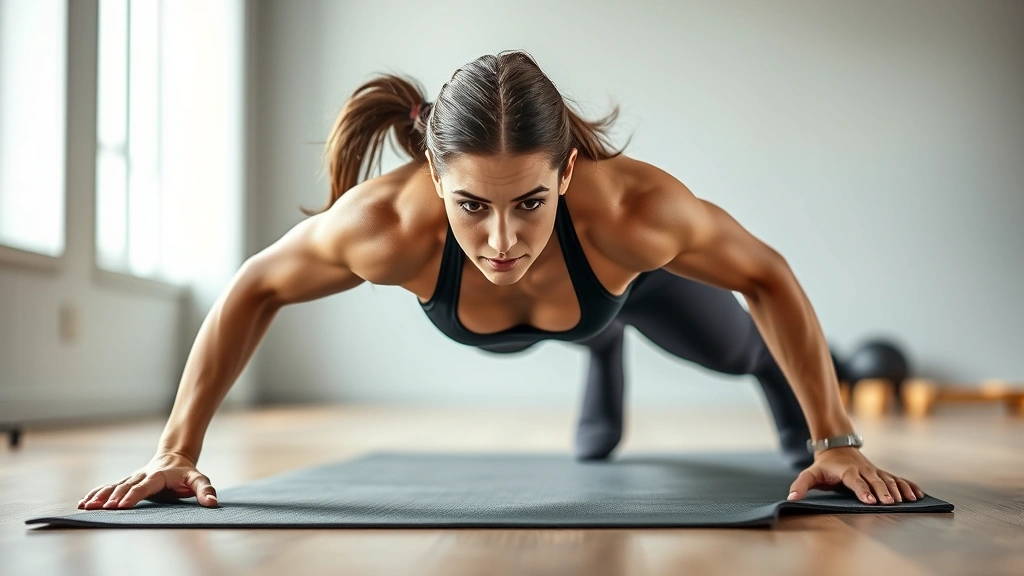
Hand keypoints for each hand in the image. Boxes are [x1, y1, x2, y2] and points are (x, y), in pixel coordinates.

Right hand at [77, 452, 218, 509]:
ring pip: (114, 486)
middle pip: (126, 486)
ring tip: (86, 505)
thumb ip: (205, 490)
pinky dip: (97, 493)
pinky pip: (110, 487)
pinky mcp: (127, 481)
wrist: (175, 456)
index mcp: (158, 476)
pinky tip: (84, 502)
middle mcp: (142, 476)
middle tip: (101, 508)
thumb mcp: (198, 479)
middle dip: (113, 497)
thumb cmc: (186, 473)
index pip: (145, 486)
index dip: (133, 494)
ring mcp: (133, 478)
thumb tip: (213, 503)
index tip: (121, 505)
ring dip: (100, 496)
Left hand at [786, 447, 924, 504]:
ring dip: (898, 490)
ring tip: (908, 500)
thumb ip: (801, 484)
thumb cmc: (824, 465)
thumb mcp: (810, 473)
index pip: (855, 481)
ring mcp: (874, 471)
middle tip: (890, 503)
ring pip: (889, 479)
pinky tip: (918, 494)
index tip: (870, 500)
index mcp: (847, 471)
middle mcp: (863, 470)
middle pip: (875, 481)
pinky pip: (897, 479)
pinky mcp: (882, 473)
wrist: (837, 446)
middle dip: (883, 492)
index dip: (862, 490)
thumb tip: (791, 498)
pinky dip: (908, 486)